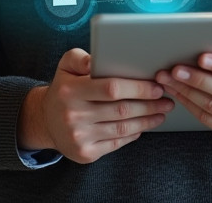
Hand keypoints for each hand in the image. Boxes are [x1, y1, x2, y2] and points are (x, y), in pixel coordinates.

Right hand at [17, 48, 173, 163]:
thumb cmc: (63, 88)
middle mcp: (73, 115)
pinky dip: (133, 134)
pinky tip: (143, 125)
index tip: (156, 86)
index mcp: (70, 91)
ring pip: (122, 128)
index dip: (137, 88)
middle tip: (166, 99)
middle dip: (149, 104)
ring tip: (161, 112)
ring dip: (147, 120)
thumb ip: (81, 57)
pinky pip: (116, 143)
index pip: (111, 88)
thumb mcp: (66, 65)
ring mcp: (79, 137)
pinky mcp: (85, 153)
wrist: (45, 121)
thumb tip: (99, 59)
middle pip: (121, 110)